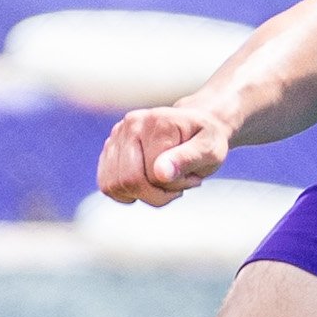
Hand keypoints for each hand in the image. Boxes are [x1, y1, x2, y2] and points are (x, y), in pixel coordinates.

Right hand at [97, 105, 230, 205]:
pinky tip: (146, 183)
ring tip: (162, 182)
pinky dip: (126, 192)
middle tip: (176, 186)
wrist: (196, 125)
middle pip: (128, 180)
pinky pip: (107, 184)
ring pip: (114, 185)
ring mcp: (117, 134)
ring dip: (141, 194)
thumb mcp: (210, 150)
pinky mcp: (110, 147)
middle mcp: (132, 124)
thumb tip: (160, 172)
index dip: (173, 187)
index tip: (192, 179)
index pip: (153, 175)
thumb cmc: (205, 139)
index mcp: (157, 122)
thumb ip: (187, 159)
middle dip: (155, 194)